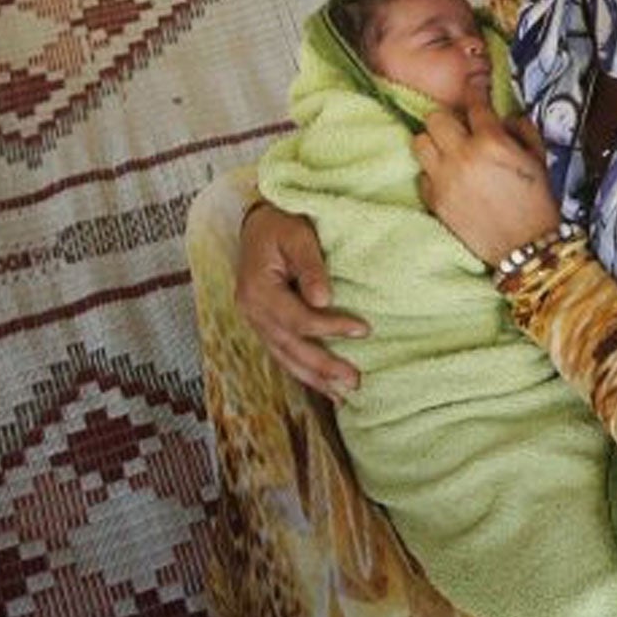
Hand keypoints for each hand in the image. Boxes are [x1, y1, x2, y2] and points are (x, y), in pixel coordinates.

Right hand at [234, 201, 368, 398]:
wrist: (259, 221)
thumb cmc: (282, 224)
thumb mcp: (298, 235)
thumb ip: (311, 266)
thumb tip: (323, 300)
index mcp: (257, 290)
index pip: (297, 319)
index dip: (330, 327)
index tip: (364, 330)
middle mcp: (251, 311)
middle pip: (290, 347)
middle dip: (323, 367)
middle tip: (355, 381)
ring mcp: (255, 321)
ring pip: (284, 357)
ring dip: (314, 378)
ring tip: (343, 395)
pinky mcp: (264, 324)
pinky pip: (283, 353)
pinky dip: (303, 371)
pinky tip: (324, 386)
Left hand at [414, 78, 562, 264]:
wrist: (526, 246)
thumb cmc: (536, 201)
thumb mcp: (539, 158)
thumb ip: (522, 129)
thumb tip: (505, 116)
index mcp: (491, 142)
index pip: (474, 104)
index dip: (475, 91)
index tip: (474, 88)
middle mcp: (462, 156)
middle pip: (435, 117)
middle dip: (449, 119)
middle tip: (460, 129)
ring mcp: (444, 179)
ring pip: (419, 142)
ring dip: (433, 143)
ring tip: (448, 152)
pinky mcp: (434, 201)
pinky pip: (421, 175)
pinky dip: (433, 174)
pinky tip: (449, 179)